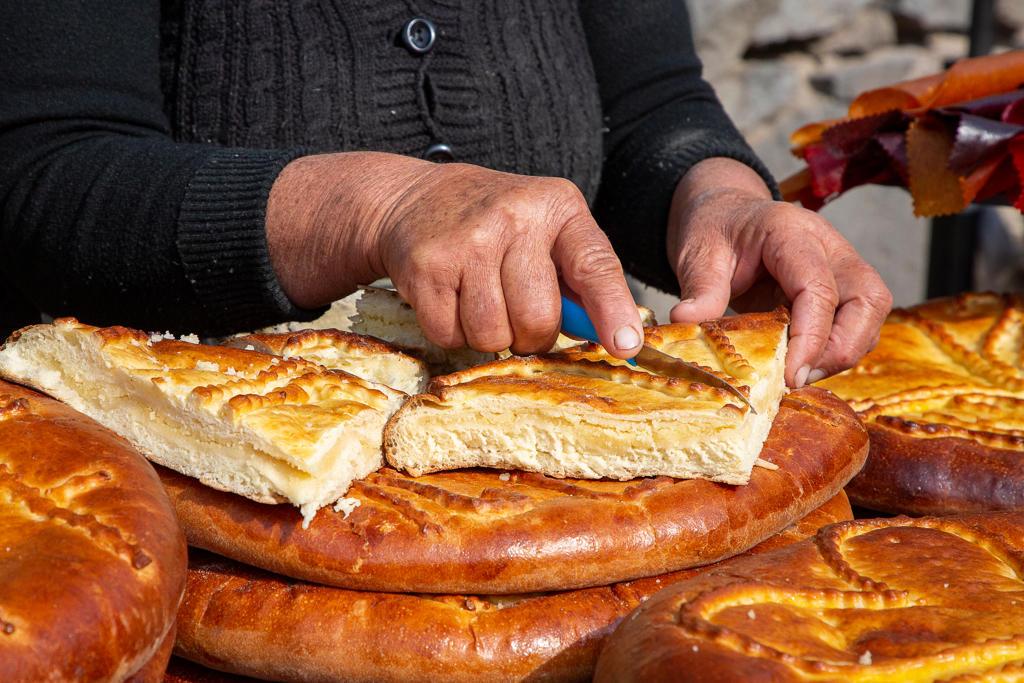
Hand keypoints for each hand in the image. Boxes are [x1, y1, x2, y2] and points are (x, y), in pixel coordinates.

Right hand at [265, 152, 642, 357]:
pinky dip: (452, 332)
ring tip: (480, 300)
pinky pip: (451, 335)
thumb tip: (618, 339)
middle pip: (538, 318)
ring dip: (489, 335)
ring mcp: (468, 241)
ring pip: (493, 334)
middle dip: (531, 335)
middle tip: (517, 313)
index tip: (626, 345)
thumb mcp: (546, 230)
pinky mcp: (427, 267)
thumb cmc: (495, 226)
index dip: (612, 310)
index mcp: (557, 208)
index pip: (594, 265)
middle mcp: (515, 218)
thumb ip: (580, 278)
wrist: (413, 200)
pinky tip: (451, 299)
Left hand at [667, 158, 891, 387]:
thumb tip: (684, 322)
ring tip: (797, 375)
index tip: (790, 375)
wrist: (726, 215)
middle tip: (798, 378)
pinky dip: (836, 349)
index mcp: (790, 232)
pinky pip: (857, 323)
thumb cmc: (715, 231)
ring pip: (871, 313)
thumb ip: (699, 289)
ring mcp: (841, 265)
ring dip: (842, 352)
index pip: (818, 286)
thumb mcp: (699, 255)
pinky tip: (801, 364)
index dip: (811, 336)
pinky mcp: (841, 287)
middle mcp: (828, 245)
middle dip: (841, 348)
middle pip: (868, 298)